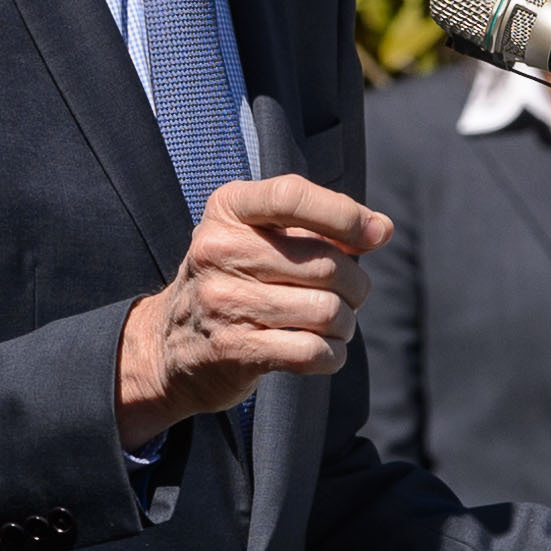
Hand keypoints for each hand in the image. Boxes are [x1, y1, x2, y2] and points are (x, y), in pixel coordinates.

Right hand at [120, 173, 385, 443]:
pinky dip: (333, 354)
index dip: (345, 214)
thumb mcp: (262, 236)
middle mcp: (218, 250)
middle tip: (347, 296)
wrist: (169, 344)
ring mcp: (223, 301)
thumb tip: (382, 229)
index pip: (292, 196)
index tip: (378, 233)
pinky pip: (313, 351)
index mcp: (228, 209)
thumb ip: (321, 226)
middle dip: (355, 285)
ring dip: (346, 324)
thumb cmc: (236, 280)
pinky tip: (322, 350)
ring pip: (327, 311)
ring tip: (332, 324)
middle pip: (326, 263)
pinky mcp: (233, 349)